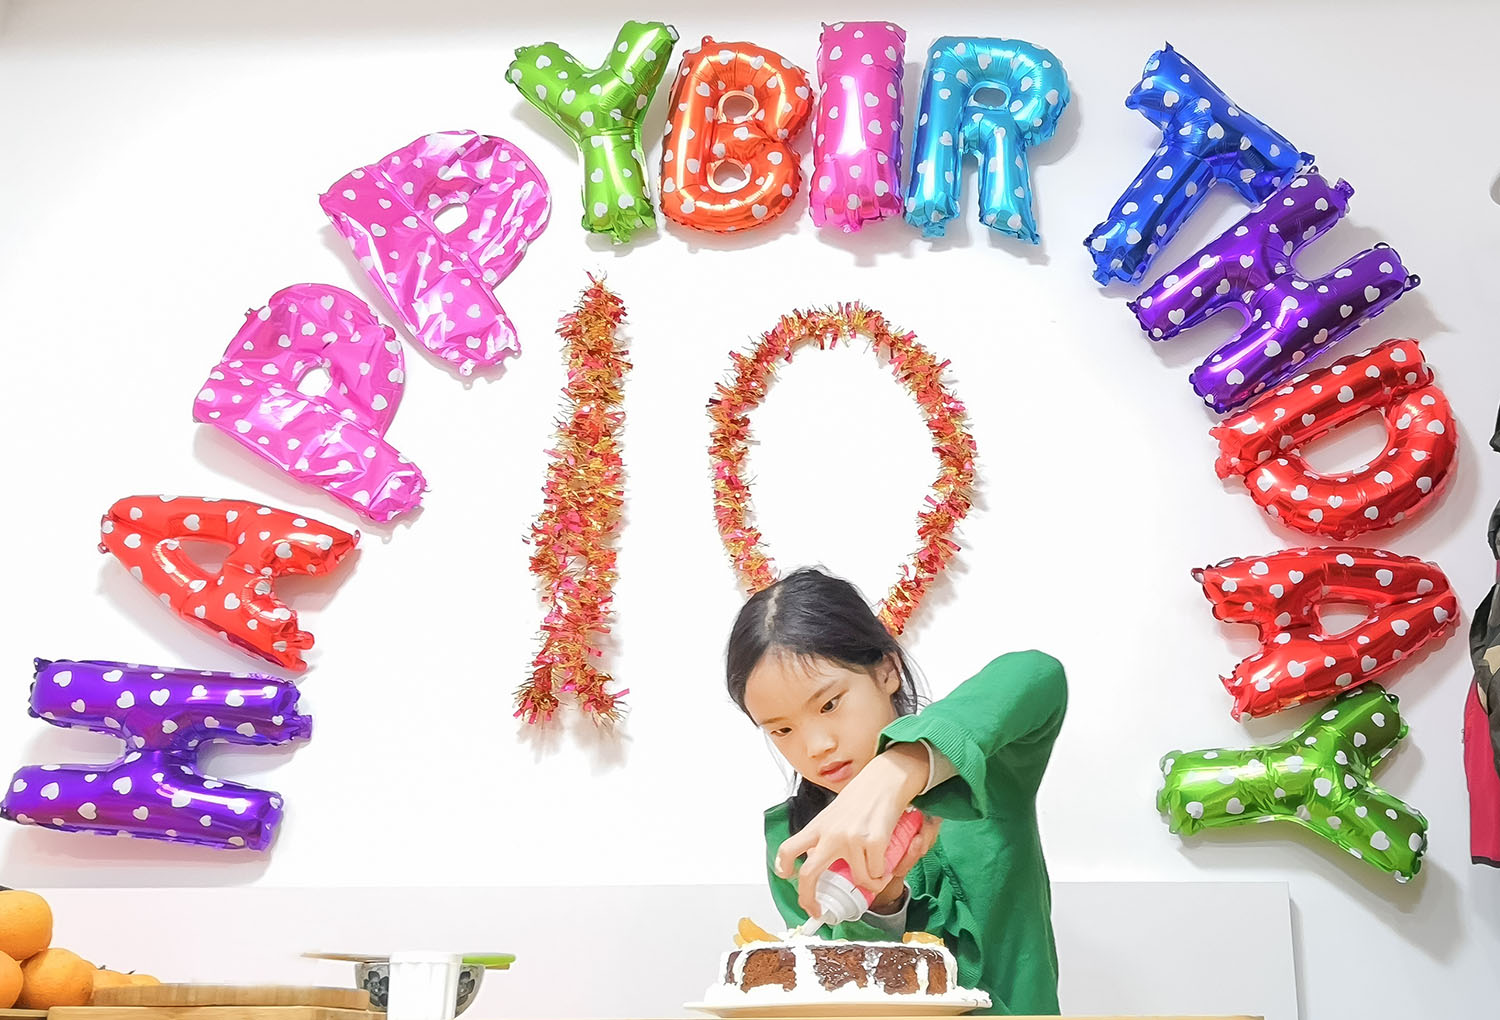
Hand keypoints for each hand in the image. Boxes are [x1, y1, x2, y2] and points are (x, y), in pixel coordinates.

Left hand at [774, 743, 930, 919]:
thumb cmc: (862, 797)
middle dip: (809, 900)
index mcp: (818, 826)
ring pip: (858, 880)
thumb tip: (825, 865)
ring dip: (869, 884)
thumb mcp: (835, 816)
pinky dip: (882, 876)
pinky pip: (876, 874)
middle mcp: (831, 834)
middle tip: (816, 910)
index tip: (786, 876)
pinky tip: (885, 866)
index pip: (789, 847)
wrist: (884, 780)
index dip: (783, 866)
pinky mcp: (873, 842)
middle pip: (809, 875)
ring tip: (875, 875)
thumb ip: (827, 837)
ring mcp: (851, 839)